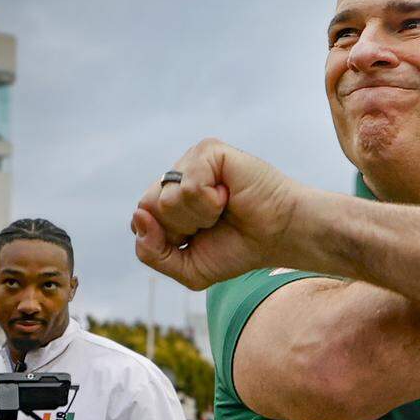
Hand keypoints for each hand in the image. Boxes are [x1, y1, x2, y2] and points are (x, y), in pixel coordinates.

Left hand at [133, 139, 302, 289]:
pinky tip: (229, 196)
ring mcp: (191, 161)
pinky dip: (209, 203)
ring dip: (198, 217)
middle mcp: (177, 176)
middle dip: (180, 228)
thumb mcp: (188, 268)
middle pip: (147, 207)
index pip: (141, 219)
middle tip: (212, 224)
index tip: (201, 238)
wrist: (281, 236)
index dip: (168, 239)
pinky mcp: (208, 151)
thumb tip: (138, 215)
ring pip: (166, 199)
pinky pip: (187, 187)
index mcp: (170, 199)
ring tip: (224, 208)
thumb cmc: (240, 248)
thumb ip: (152, 253)